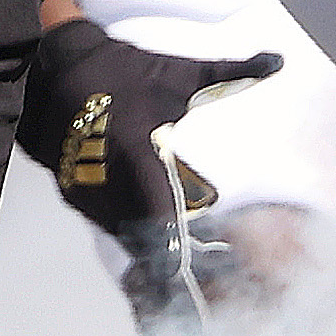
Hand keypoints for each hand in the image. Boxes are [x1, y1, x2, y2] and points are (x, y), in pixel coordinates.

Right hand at [15, 17, 282, 317]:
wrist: (57, 65)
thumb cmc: (125, 72)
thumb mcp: (181, 75)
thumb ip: (232, 75)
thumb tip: (278, 61)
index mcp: (136, 156)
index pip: (159, 221)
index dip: (175, 252)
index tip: (192, 274)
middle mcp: (106, 181)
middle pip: (141, 237)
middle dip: (169, 250)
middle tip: (200, 256)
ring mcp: (82, 191)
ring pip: (121, 231)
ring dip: (147, 238)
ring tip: (179, 241)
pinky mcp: (69, 192)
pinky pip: (103, 218)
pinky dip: (126, 223)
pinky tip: (147, 217)